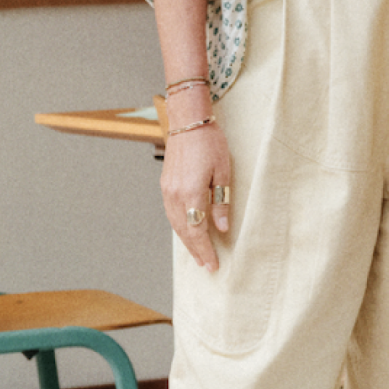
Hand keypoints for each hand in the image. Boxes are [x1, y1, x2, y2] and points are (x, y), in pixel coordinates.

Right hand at [160, 121, 232, 270]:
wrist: (188, 122)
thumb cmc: (210, 142)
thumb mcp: (223, 171)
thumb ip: (221, 202)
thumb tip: (222, 228)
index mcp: (191, 192)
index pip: (197, 230)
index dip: (205, 249)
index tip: (213, 264)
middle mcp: (175, 195)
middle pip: (184, 231)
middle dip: (196, 250)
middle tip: (206, 265)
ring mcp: (167, 191)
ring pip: (175, 224)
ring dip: (186, 241)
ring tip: (198, 254)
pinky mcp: (165, 185)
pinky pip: (171, 213)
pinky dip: (180, 226)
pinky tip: (187, 232)